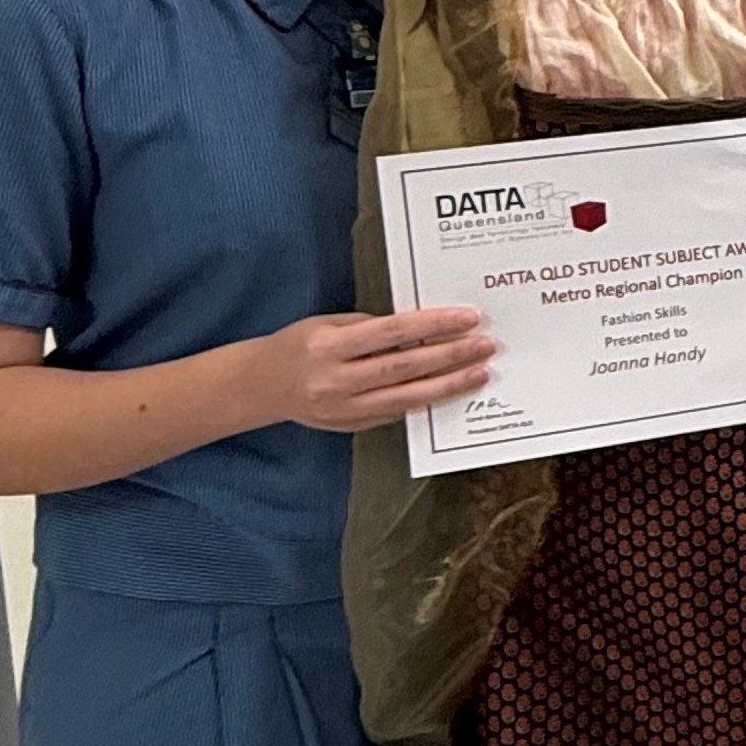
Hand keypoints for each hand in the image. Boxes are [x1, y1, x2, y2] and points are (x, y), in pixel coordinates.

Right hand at [255, 307, 492, 431]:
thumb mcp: (327, 325)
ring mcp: (345, 408)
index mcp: (329, 346)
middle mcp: (337, 380)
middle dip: (451, 356)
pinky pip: (397, 413)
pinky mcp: (353, 426)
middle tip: (485, 345)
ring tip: (480, 372)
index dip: (434, 326)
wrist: (261, 386)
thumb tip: (422, 329)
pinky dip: (427, 401)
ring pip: (408, 397)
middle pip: (406, 367)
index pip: (392, 333)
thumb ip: (371, 329)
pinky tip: (451, 390)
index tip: (467, 318)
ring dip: (449, 385)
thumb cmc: (297, 346)